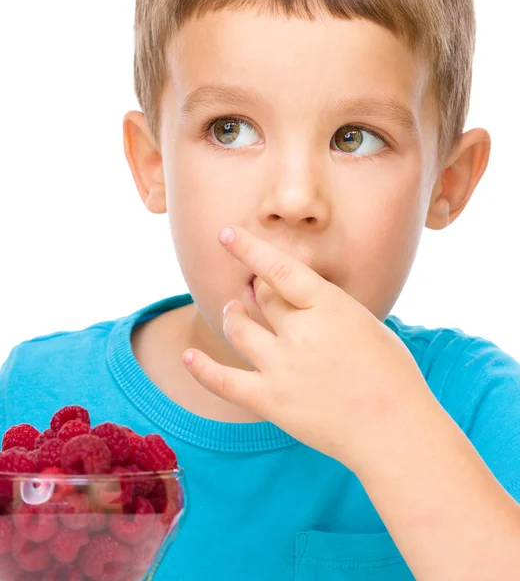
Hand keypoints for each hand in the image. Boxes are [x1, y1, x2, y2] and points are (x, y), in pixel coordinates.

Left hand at [182, 225, 431, 470]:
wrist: (394, 430)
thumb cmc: (391, 374)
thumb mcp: (366, 324)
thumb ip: (327, 308)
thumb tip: (293, 300)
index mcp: (329, 306)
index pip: (280, 268)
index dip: (250, 248)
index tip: (226, 233)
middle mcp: (300, 332)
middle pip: (262, 299)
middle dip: (258, 292)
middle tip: (257, 293)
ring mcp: (282, 367)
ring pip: (239, 329)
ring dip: (233, 316)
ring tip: (233, 312)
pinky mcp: (270, 400)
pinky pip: (224, 380)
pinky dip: (202, 368)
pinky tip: (188, 356)